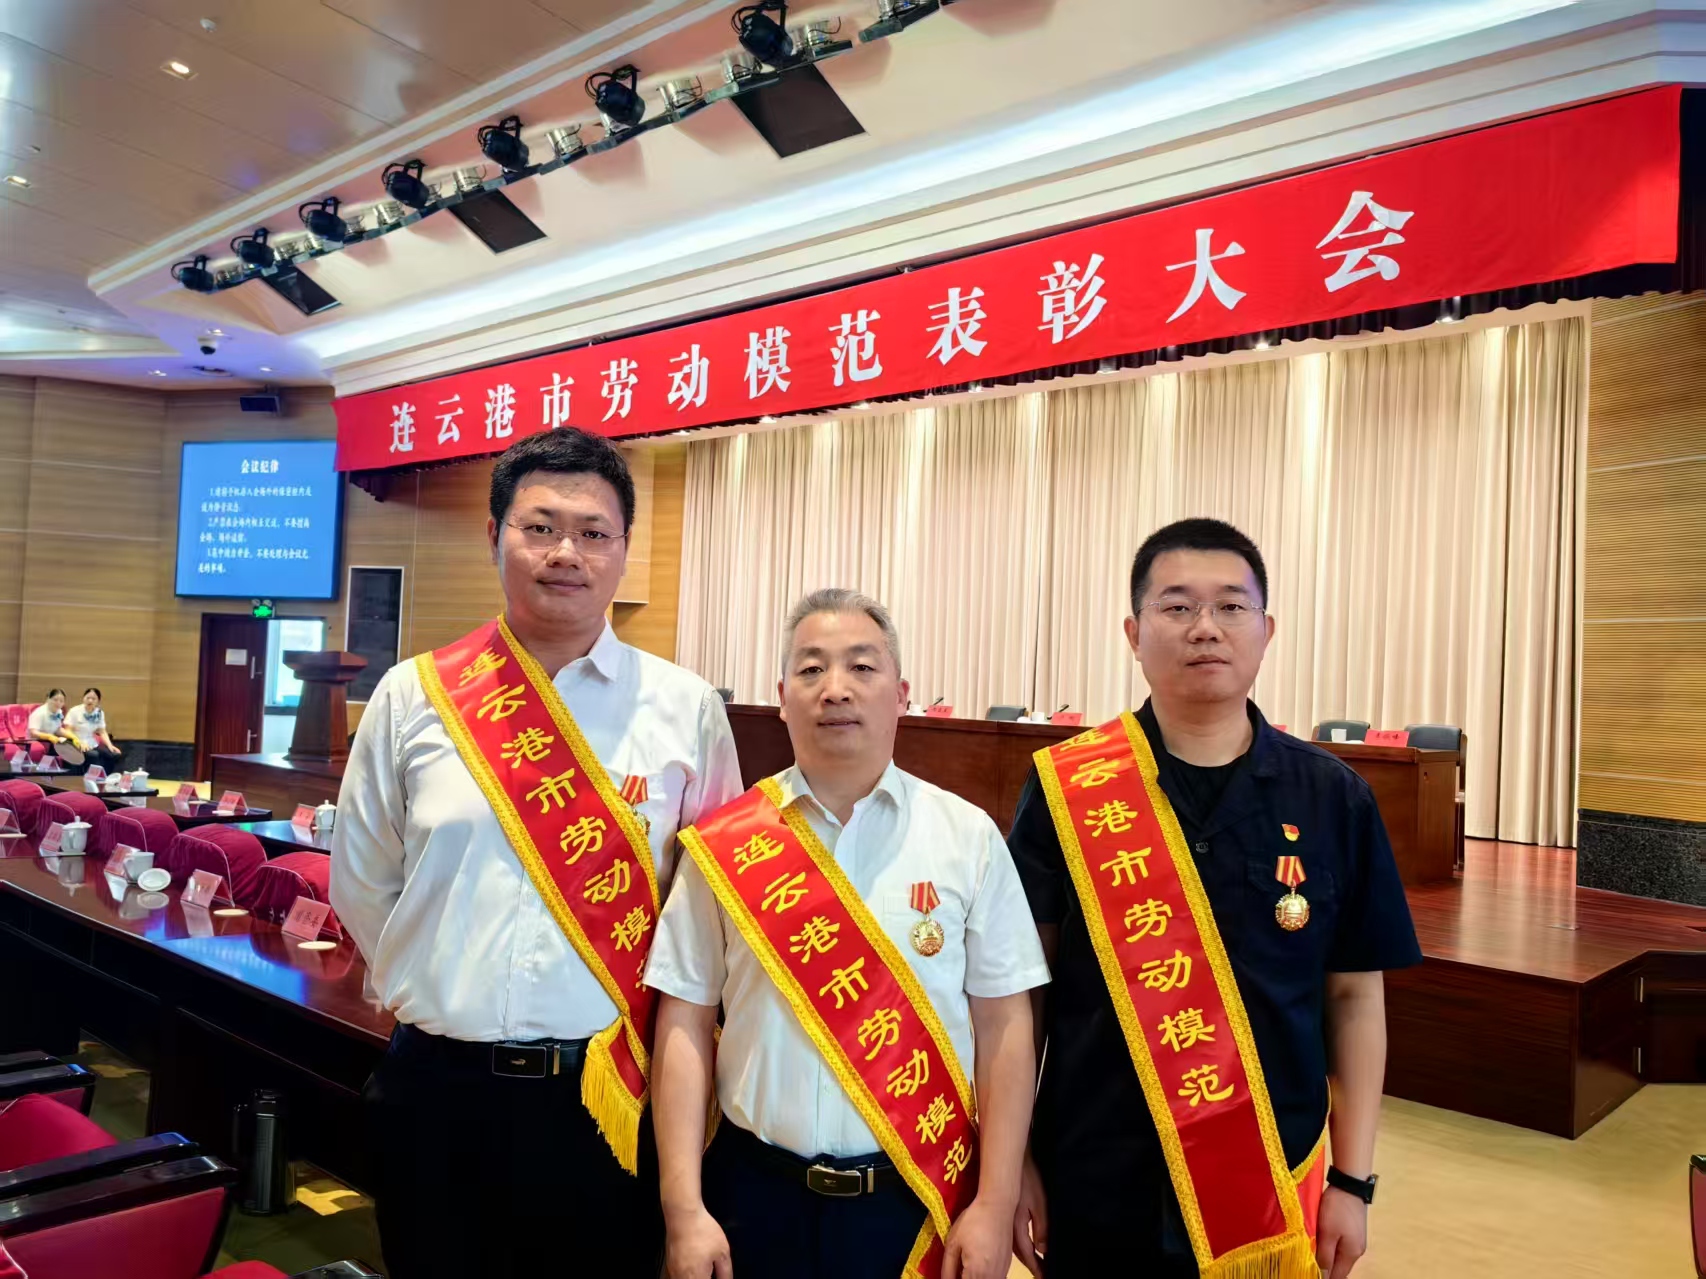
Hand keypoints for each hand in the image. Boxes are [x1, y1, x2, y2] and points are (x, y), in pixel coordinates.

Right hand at [664, 1203, 731, 1278]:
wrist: (683, 1215)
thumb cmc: (703, 1230)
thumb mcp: (722, 1251)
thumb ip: (725, 1272)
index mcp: (697, 1277)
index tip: (716, 1275)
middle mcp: (682, 1278)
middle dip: (705, 1277)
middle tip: (711, 1271)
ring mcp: (673, 1272)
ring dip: (696, 1276)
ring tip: (704, 1269)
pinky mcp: (668, 1265)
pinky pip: (677, 1277)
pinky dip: (686, 1275)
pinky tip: (693, 1268)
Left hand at [942, 1196, 1013, 1278]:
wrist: (998, 1206)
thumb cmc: (973, 1221)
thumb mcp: (953, 1243)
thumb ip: (948, 1269)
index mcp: (976, 1272)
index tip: (949, 1275)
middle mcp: (992, 1277)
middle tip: (956, 1271)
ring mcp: (1002, 1273)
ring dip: (974, 1278)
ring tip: (964, 1268)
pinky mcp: (1007, 1267)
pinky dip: (984, 1277)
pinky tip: (977, 1266)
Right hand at [1013, 1151, 1047, 1275]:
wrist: (1012, 1162)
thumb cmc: (1028, 1179)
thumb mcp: (1039, 1203)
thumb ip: (1041, 1227)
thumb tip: (1042, 1249)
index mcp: (1017, 1225)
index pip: (1027, 1253)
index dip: (1036, 1266)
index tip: (1042, 1276)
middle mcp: (1008, 1227)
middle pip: (1019, 1253)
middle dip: (1031, 1264)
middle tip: (1040, 1274)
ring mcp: (1005, 1222)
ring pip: (1014, 1246)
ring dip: (1025, 1256)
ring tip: (1034, 1265)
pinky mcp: (1005, 1216)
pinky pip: (1011, 1237)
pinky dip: (1020, 1246)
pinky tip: (1024, 1248)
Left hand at [1316, 1185, 1367, 1278]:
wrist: (1349, 1183)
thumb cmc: (1337, 1209)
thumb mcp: (1327, 1233)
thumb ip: (1325, 1256)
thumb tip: (1323, 1275)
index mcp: (1352, 1254)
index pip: (1338, 1276)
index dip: (1323, 1277)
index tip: (1307, 1273)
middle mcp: (1356, 1250)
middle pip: (1338, 1267)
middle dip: (1323, 1267)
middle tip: (1304, 1261)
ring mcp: (1355, 1239)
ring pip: (1338, 1255)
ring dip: (1325, 1256)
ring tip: (1309, 1252)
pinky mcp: (1351, 1229)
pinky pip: (1339, 1245)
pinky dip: (1329, 1246)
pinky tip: (1318, 1240)